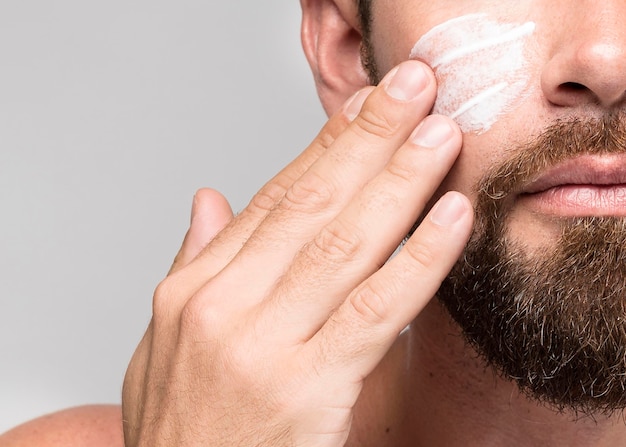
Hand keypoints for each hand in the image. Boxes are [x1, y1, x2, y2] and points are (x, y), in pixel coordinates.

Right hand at [122, 60, 473, 446]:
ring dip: (400, 182)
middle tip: (412, 88)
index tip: (364, 106)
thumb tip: (208, 200)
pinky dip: (418, 261)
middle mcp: (223, 305)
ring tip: (439, 135)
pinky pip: (373, 312)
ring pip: (344, 244)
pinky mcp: (306, 390)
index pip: (272, 199)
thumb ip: (194, 264)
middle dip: (368, 139)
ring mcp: (262, 345)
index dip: (323, 147)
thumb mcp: (165, 343)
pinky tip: (451, 218)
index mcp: (193, 290)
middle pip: (310, 204)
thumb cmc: (184, 430)